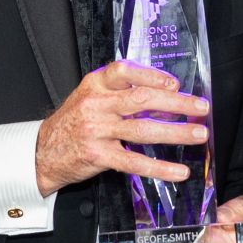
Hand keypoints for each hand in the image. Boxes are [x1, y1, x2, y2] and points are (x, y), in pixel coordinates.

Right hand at [35, 61, 211, 196]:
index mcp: (94, 85)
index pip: (125, 71)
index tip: (174, 84)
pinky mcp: (99, 156)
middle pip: (142, 99)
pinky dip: (160, 168)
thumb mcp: (89, 97)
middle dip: (177, 103)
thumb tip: (162, 94)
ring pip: (143, 129)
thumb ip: (118, 92)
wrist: (42, 152)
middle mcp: (96, 104)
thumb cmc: (71, 123)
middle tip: (201, 108)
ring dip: (176, 132)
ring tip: (199, 134)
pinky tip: (178, 171)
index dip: (152, 75)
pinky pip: (134, 162)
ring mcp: (97, 131)